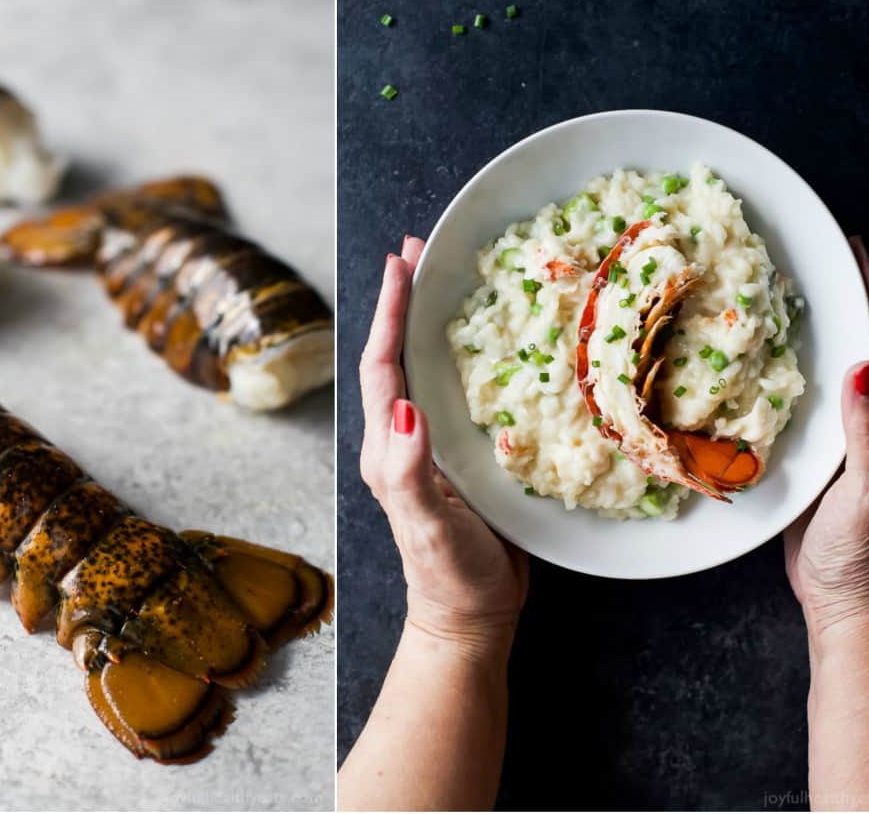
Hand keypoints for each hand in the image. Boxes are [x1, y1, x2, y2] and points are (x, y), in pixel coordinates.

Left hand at [359, 235, 528, 658]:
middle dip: (404, 302)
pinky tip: (487, 343)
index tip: (402, 264)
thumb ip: (411, 472)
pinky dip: (462, 357)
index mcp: (388, 448)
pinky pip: (455, 393)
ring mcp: (431, 447)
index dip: (388, 314)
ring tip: (446, 277)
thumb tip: (405, 409)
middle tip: (421, 250)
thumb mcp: (428, 526)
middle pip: (397, 356)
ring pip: (425, 370)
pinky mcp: (460, 457)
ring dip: (430, 321)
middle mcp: (403, 439)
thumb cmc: (450, 578)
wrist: (471, 619)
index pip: (382, 367)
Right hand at [783, 237, 868, 647]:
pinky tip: (781, 359)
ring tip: (804, 295)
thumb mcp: (867, 489)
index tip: (858, 254)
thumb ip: (866, 431)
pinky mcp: (829, 453)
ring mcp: (856, 437)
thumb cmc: (861, 552)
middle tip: (831, 260)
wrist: (845, 598)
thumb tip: (863, 369)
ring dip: (832, 329)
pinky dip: (806, 367)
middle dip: (859, 300)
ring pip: (847, 367)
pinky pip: (819, 395)